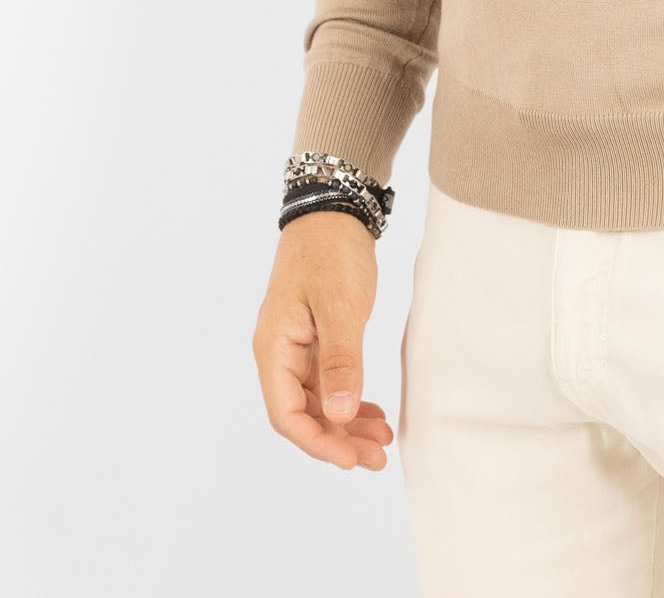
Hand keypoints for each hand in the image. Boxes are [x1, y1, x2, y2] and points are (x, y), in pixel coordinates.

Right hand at [253, 209, 393, 469]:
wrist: (334, 210)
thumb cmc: (332, 252)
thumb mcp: (340, 305)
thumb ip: (340, 360)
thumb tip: (339, 414)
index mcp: (274, 347)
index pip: (287, 414)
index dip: (318, 442)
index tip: (352, 459)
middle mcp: (279, 353)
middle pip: (302, 414)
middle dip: (338, 440)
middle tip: (378, 458)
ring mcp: (296, 347)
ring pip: (318, 401)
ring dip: (347, 424)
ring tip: (382, 441)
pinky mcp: (314, 339)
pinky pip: (328, 383)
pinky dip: (349, 400)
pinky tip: (373, 413)